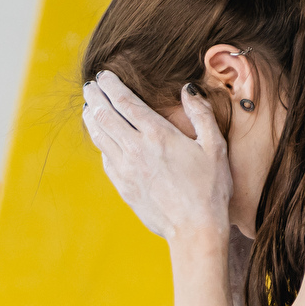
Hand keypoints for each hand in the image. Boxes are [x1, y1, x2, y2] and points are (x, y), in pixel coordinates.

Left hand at [82, 71, 231, 242]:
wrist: (195, 230)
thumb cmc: (211, 189)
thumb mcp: (215, 147)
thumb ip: (201, 114)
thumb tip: (188, 89)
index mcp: (158, 135)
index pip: (126, 102)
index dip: (112, 85)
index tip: (104, 75)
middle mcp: (136, 149)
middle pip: (105, 115)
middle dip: (95, 97)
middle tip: (90, 85)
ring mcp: (126, 170)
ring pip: (100, 137)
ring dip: (92, 118)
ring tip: (89, 107)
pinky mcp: (123, 187)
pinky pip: (105, 159)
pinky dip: (101, 144)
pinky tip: (103, 140)